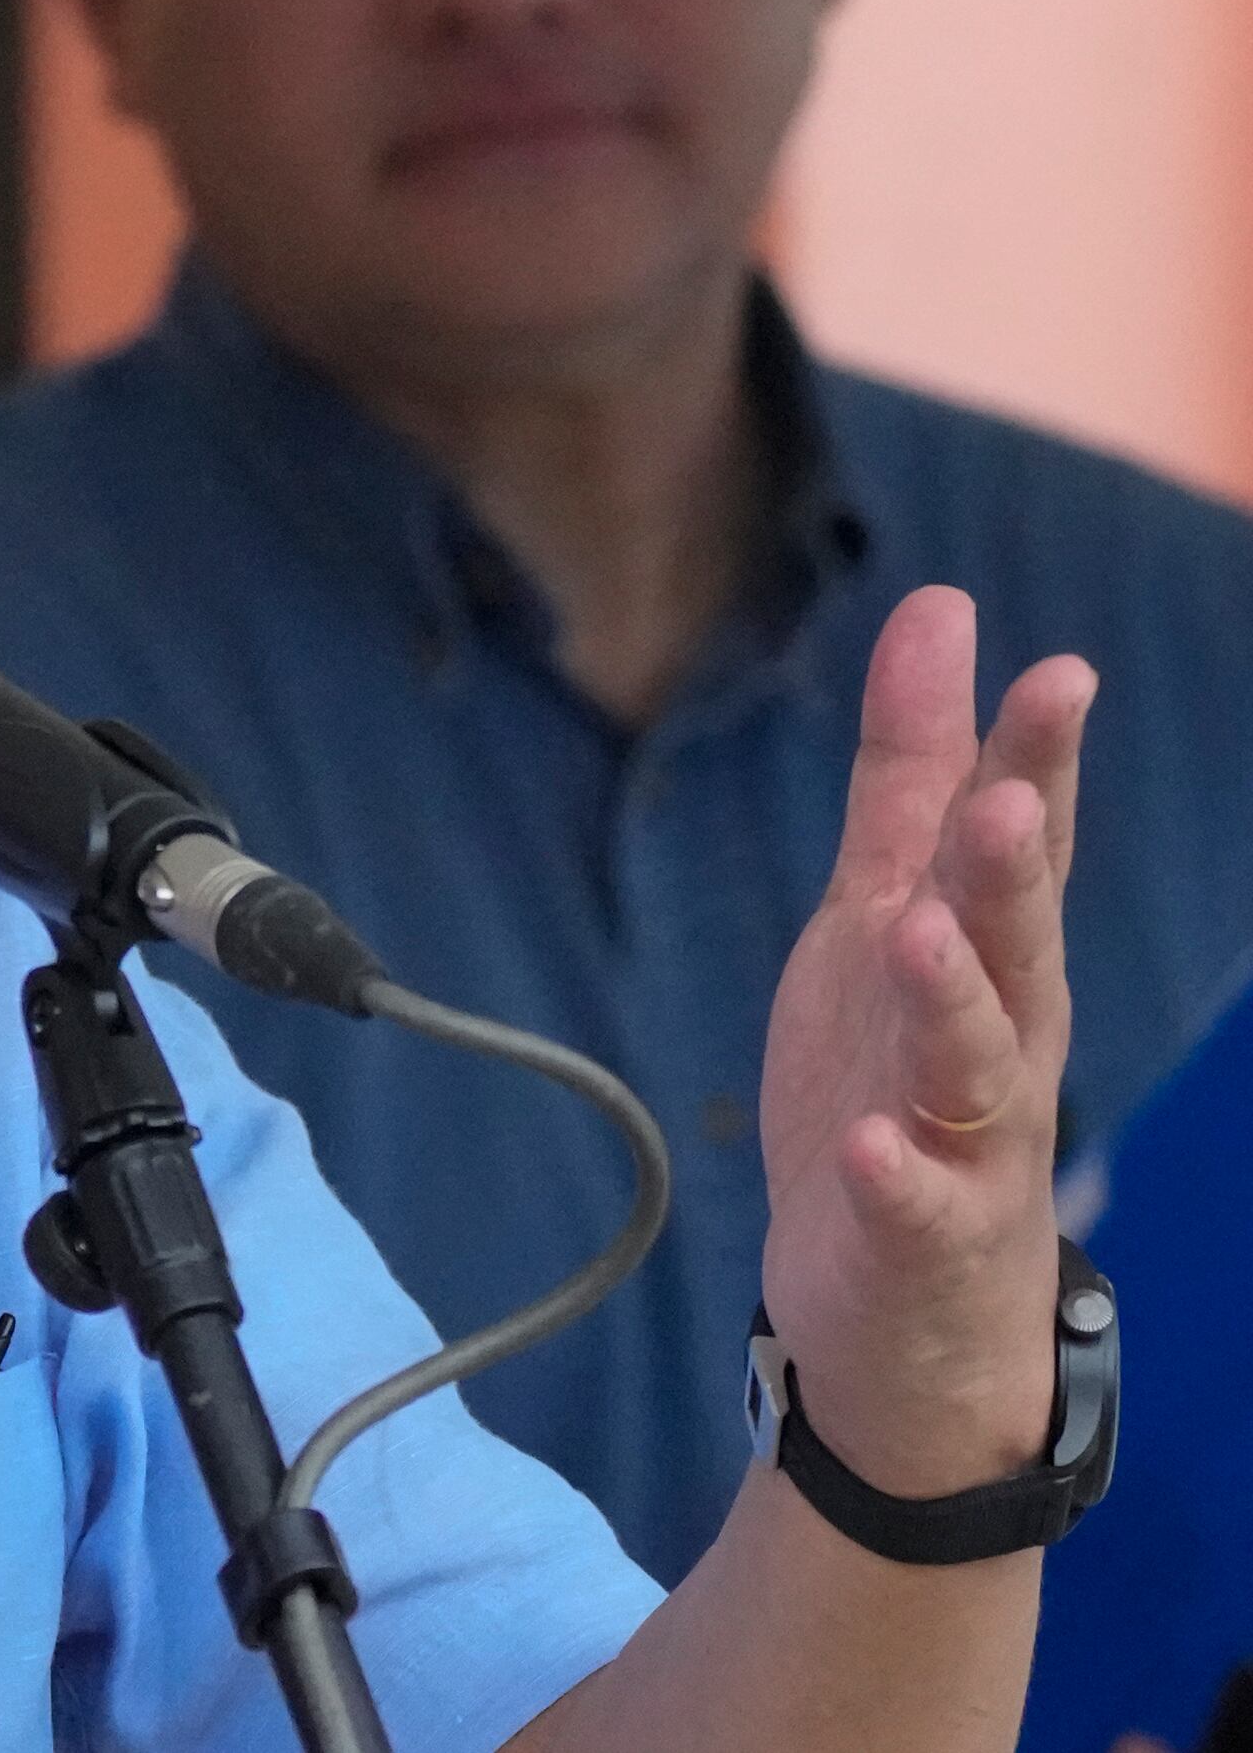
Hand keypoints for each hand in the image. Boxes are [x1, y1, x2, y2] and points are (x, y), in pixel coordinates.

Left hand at [756, 585, 1093, 1497]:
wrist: (900, 1303)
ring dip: (953, 998)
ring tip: (920, 935)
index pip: (1019, 849)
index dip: (1034, 766)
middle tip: (1004, 796)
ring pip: (972, 1065)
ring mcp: (963, 1143)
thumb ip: (913, 774)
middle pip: (1014, 947)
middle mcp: (997, 1041)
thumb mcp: (888, 908)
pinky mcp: (917, 1235)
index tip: (1052, 673)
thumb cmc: (895, 1080)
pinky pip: (908, 1202)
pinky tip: (865, 1146)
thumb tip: (939, 614)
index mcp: (986, 958)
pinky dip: (889, 1173)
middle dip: (1012, 872)